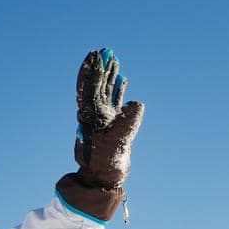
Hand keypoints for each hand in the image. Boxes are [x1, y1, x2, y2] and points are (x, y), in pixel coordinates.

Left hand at [57, 47, 144, 220]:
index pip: (90, 86)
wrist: (105, 178)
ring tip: (115, 60)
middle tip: (105, 50)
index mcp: (90, 115)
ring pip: (105, 92)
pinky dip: (118, 91)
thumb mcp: (118, 141)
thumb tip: (138, 103)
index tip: (95, 54)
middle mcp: (94, 114)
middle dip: (100, 68)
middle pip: (96, 85)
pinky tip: (123, 80)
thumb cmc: (106, 162)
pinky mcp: (111, 125)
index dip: (92, 70)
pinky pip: (114, 103)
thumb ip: (129, 122)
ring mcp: (102, 119)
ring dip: (109, 77)